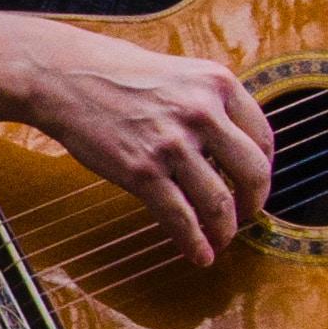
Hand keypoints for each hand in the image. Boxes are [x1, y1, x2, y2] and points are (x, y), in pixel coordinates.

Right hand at [0, 4, 272, 265]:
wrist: (64, 75)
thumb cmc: (117, 74)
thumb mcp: (179, 74)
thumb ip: (210, 104)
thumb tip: (234, 148)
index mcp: (217, 84)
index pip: (263, 138)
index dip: (263, 171)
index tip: (253, 187)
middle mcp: (202, 112)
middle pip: (253, 174)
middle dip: (253, 205)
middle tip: (244, 218)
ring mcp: (172, 144)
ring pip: (219, 203)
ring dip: (225, 231)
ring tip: (220, 241)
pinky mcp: (142, 171)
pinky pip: (181, 219)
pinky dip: (195, 243)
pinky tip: (198, 255)